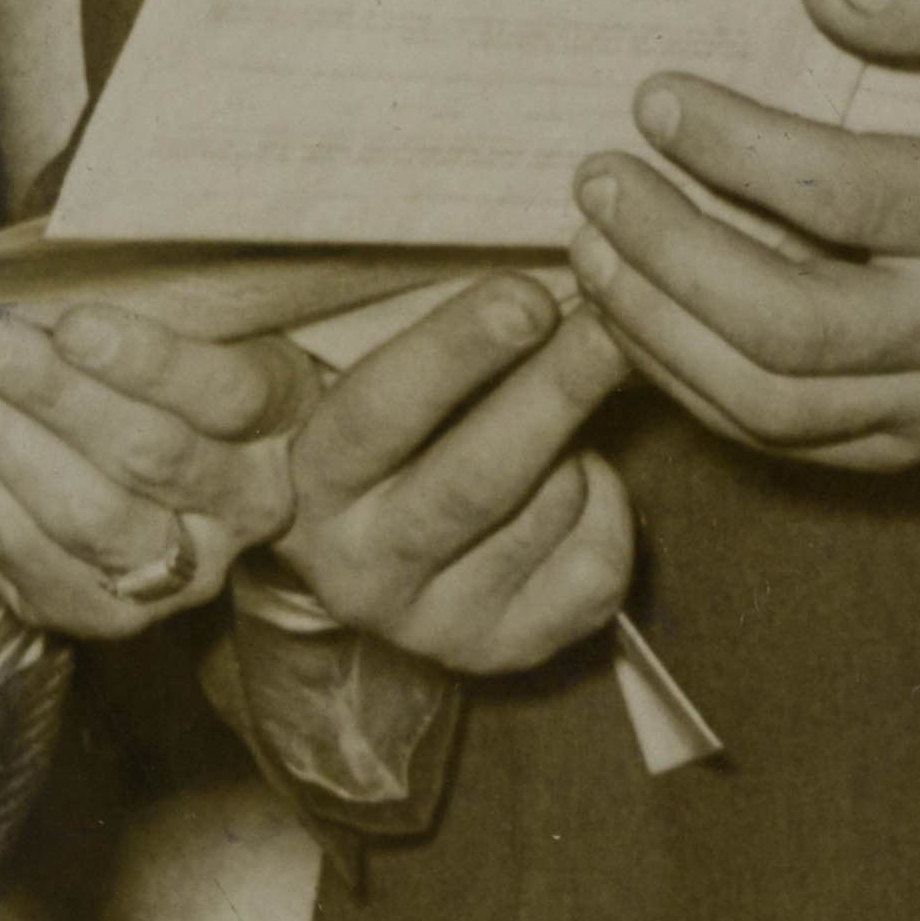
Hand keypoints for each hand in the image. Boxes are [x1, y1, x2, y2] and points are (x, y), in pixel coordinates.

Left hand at [0, 303, 310, 643]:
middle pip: (148, 454)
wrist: (129, 457)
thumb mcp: (173, 310)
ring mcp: (180, 572)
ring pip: (83, 516)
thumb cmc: (150, 357)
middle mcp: (245, 505)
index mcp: (282, 413)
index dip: (150, 361)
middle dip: (47, 392)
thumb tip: (42, 277)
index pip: (229, 392)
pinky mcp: (106, 612)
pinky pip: (25, 558)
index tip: (72, 322)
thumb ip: (132, 293)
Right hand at [260, 267, 641, 676]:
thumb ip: (391, 329)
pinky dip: (610, 508)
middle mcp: (357, 567)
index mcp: (306, 482)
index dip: (459, 351)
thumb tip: (526, 266)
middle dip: (554, 391)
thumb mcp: (351, 377)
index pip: (380, 413)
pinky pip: (594, 571)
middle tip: (613, 325)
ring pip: (547, 515)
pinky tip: (578, 478)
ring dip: (580, 444)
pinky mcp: (500, 654)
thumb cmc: (379, 424)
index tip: (530, 295)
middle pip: (476, 479)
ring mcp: (430, 623)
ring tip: (565, 401)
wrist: (363, 555)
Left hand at [565, 0, 919, 474]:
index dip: (737, 147)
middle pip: (791, 323)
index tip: (655, 98)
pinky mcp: (905, 445)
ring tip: (589, 247)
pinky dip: (683, 382)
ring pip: (768, 402)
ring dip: (656, 327)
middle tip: (597, 180)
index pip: (851, 194)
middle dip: (671, 254)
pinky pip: (773, 440)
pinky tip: (631, 312)